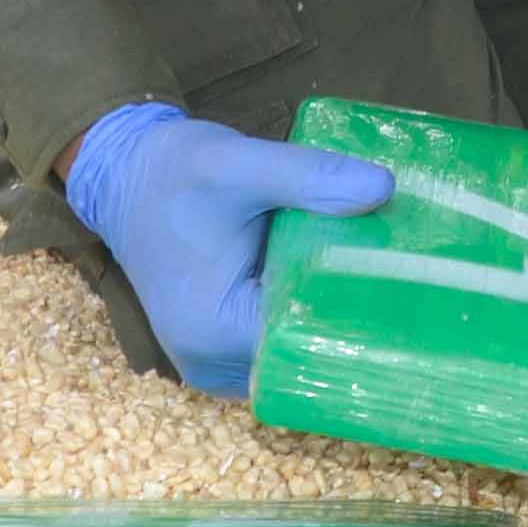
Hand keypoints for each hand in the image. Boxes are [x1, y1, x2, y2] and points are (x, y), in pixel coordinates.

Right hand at [60, 103, 395, 398]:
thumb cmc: (174, 170)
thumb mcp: (237, 162)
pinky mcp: (218, 349)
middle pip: (305, 358)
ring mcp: (213, 364)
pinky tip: (336, 286)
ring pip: (294, 356)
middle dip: (352, 322)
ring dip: (329, 323)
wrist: (122, 175)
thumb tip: (383, 187)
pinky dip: (304, 319)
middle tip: (404, 280)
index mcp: (214, 330)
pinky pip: (276, 346)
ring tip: (379, 281)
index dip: (361, 318)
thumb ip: (307, 177)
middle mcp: (210, 363)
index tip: (405, 285)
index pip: (309, 345)